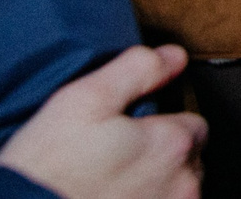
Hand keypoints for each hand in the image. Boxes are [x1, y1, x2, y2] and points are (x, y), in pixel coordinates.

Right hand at [0, 44, 205, 198]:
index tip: (132, 132)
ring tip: (110, 187)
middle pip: (188, 162)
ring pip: (177, 194)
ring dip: (156, 188)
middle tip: (117, 160)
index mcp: (173, 144)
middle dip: (162, 158)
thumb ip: (137, 70)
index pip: (193, 125)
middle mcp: (183, 185)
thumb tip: (174, 56)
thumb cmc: (47, 167)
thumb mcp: (83, 100)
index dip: (162, 125)